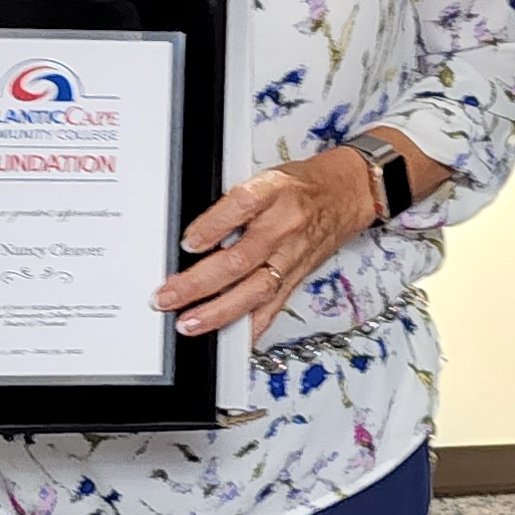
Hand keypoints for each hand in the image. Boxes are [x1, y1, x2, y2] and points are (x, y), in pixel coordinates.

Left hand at [161, 143, 382, 340]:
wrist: (346, 195)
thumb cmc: (300, 186)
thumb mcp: (264, 177)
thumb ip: (230, 205)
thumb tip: (192, 237)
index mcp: (275, 191)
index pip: (242, 206)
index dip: (213, 226)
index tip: (187, 243)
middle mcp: (285, 225)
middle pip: (241, 258)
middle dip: (200, 282)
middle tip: (169, 296)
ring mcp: (292, 256)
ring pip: (255, 289)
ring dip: (218, 310)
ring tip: (190, 322)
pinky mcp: (297, 277)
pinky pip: (273, 305)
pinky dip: (250, 325)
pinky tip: (229, 336)